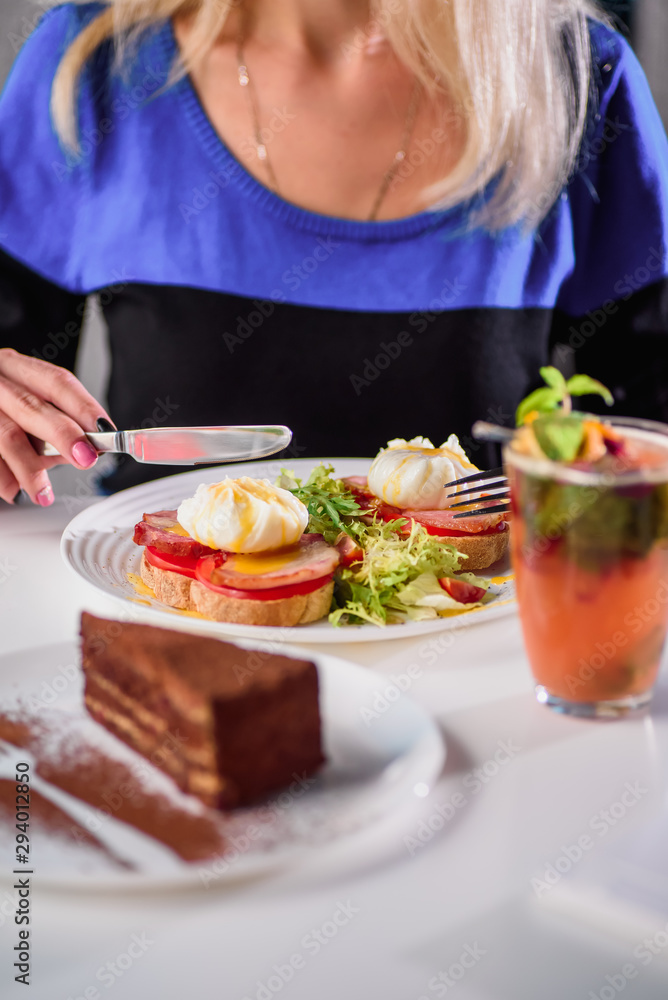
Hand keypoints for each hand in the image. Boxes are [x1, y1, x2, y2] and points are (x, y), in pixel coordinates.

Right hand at [0, 349, 113, 505]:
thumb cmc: (1, 411)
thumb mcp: (24, 408)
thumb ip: (52, 427)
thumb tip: (85, 450)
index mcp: (15, 368)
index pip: (56, 382)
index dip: (83, 407)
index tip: (105, 430)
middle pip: (30, 406)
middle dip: (62, 435)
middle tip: (84, 458)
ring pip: (7, 435)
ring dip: (29, 468)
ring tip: (43, 492)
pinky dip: (4, 478)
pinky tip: (14, 490)